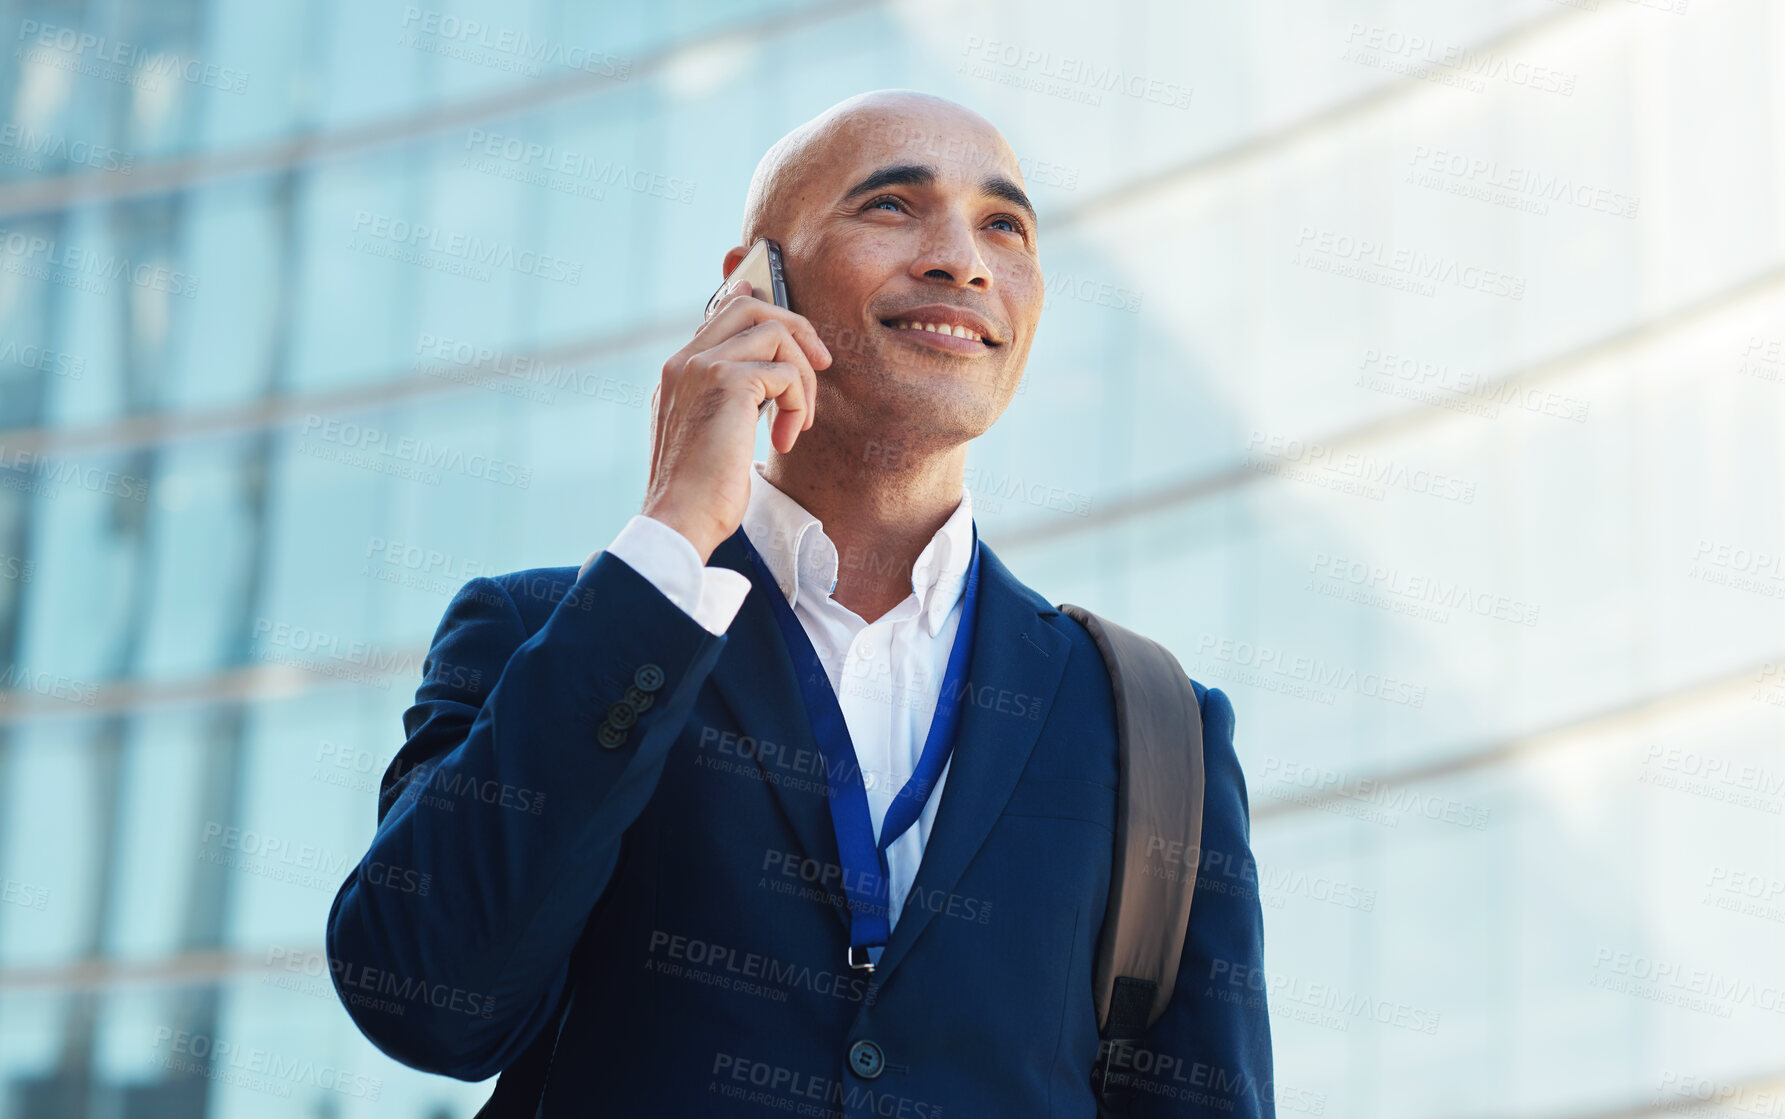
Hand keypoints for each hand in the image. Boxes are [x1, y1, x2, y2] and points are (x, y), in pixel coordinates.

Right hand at [642, 281, 830, 562]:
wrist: (679, 518)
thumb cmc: (699, 491)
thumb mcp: (707, 433)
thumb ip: (726, 398)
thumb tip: (767, 379)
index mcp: (676, 372)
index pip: (721, 314)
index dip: (760, 307)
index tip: (792, 326)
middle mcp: (684, 361)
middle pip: (750, 306)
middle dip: (797, 330)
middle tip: (821, 365)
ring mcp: (702, 367)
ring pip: (775, 333)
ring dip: (803, 377)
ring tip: (799, 422)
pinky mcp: (727, 382)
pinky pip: (786, 372)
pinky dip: (799, 404)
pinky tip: (786, 439)